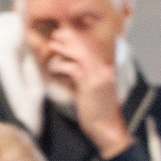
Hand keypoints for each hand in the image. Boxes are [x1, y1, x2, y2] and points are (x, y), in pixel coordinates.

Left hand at [44, 30, 126, 154]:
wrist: (107, 128)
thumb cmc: (97, 110)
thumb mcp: (92, 89)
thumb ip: (84, 77)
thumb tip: (71, 66)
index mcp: (106, 69)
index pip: (94, 46)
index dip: (81, 37)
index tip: (66, 32)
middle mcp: (104, 70)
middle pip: (88, 46)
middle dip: (72, 38)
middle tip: (56, 34)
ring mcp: (98, 77)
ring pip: (82, 54)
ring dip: (66, 48)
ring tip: (53, 44)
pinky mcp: (90, 86)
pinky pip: (74, 70)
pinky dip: (61, 66)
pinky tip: (53, 68)